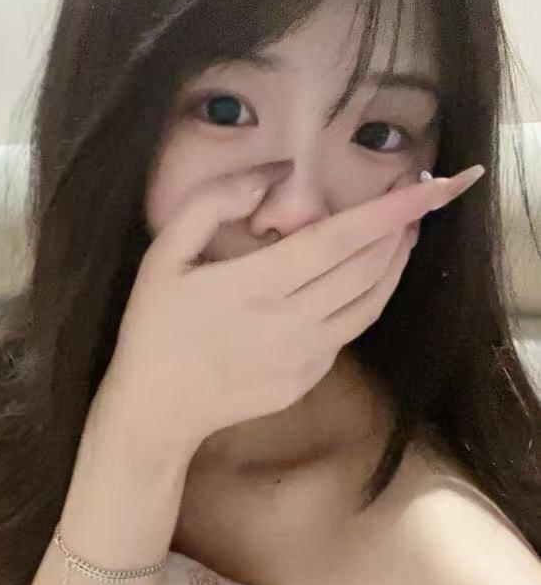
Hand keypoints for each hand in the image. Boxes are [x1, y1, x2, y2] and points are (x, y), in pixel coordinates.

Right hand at [105, 161, 485, 459]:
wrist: (157, 410)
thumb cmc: (155, 326)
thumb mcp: (164, 254)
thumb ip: (214, 203)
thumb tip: (277, 174)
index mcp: (255, 286)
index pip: (338, 240)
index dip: (388, 210)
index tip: (429, 183)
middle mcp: (290, 323)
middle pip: (366, 269)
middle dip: (403, 227)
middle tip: (420, 193)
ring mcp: (305, 357)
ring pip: (371, 303)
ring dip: (396, 262)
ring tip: (406, 230)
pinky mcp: (309, 378)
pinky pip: (350, 331)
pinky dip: (368, 296)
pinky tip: (365, 275)